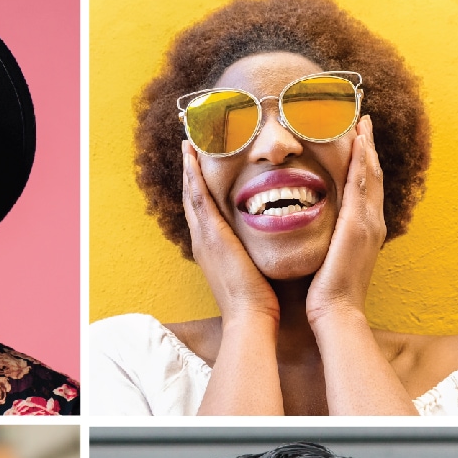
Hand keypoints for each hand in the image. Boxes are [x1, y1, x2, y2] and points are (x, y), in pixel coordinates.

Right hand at [181, 143, 279, 328]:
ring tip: (188, 140)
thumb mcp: (253, 270)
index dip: (200, 186)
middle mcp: (202, 240)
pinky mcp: (211, 235)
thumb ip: (255, 253)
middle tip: (188, 144)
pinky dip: (192, 174)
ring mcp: (204, 237)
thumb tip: (269, 242)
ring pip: (191, 193)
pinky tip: (192, 154)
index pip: (204, 210)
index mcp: (213, 248)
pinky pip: (198, 197)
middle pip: (192, 198)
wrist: (250, 316)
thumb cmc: (257, 301)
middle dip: (190, 172)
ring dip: (188, 166)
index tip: (201, 165)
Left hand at [306, 116, 387, 329]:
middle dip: (369, 147)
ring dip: (367, 145)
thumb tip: (318, 235)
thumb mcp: (331, 262)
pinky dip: (361, 159)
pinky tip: (358, 139)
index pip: (366, 189)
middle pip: (373, 175)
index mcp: (366, 232)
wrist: (337, 313)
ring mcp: (368, 222)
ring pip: (370, 173)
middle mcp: (373, 223)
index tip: (359, 141)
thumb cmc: (328, 297)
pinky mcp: (357, 224)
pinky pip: (361, 183)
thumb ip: (329, 244)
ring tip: (361, 120)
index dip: (365, 163)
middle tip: (364, 119)